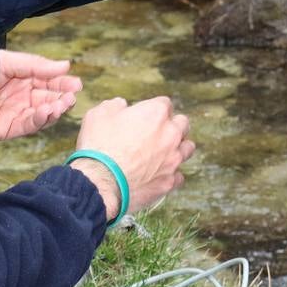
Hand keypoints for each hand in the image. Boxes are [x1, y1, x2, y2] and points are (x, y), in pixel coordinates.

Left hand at [0, 51, 81, 144]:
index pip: (47, 81)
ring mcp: (13, 113)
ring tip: (63, 104)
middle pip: (48, 99)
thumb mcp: (7, 62)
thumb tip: (66, 65)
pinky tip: (47, 112)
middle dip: (61, 98)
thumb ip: (35, 65)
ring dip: (54, 109)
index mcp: (21, 78)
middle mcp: (19, 96)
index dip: (62, 83)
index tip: (76, 84)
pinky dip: (40, 120)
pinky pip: (27, 125)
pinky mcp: (5, 129)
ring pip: (41, 114)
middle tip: (72, 96)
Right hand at [70, 97, 194, 220]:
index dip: (153, 110)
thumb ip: (115, 105)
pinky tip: (159, 175)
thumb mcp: (99, 114)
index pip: (165, 104)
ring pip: (187, 148)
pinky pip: (179, 176)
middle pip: (182, 123)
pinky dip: (171, 175)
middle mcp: (171, 133)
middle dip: (172, 126)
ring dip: (178, 148)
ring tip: (164, 153)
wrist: (100, 182)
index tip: (145, 117)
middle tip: (156, 134)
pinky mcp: (169, 181)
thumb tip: (121, 105)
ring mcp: (173, 158)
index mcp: (156, 113)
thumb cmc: (99, 146)